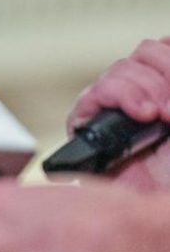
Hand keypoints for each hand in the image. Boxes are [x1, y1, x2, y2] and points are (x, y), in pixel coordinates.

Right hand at [68, 37, 169, 188]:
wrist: (164, 207)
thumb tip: (165, 44)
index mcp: (169, 93)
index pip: (164, 48)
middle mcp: (147, 98)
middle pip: (144, 51)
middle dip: (162, 71)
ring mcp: (118, 112)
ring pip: (120, 69)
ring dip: (143, 88)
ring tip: (158, 118)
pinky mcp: (90, 128)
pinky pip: (93, 95)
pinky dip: (118, 97)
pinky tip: (140, 115)